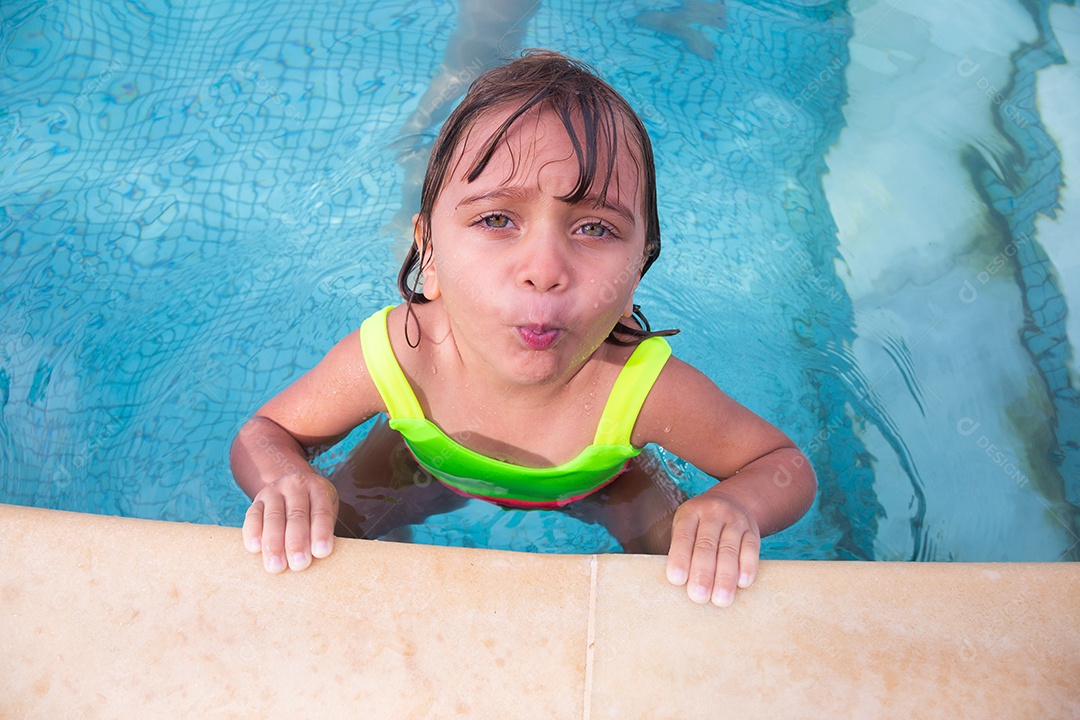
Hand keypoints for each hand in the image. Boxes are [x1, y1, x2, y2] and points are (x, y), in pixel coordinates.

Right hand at [242, 471, 338, 572]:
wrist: (291, 486)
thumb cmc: (313, 509)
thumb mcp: (326, 511)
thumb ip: (323, 531)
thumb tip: (319, 557)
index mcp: (318, 489)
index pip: (321, 512)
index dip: (321, 532)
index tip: (321, 553)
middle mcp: (296, 486)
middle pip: (296, 515)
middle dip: (297, 542)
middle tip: (299, 564)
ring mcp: (274, 492)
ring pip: (273, 518)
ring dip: (274, 544)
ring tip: (276, 566)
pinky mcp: (256, 501)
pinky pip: (253, 516)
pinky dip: (253, 532)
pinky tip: (255, 548)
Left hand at [665, 489, 760, 605]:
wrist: (733, 502)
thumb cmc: (700, 526)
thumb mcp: (686, 526)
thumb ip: (682, 549)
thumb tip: (679, 582)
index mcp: (690, 512)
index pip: (683, 536)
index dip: (680, 558)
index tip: (677, 580)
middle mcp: (713, 513)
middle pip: (707, 544)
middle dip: (703, 573)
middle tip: (699, 596)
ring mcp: (735, 520)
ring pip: (730, 549)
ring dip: (725, 577)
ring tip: (721, 599)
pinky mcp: (752, 530)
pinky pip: (751, 548)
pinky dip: (748, 567)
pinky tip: (743, 583)